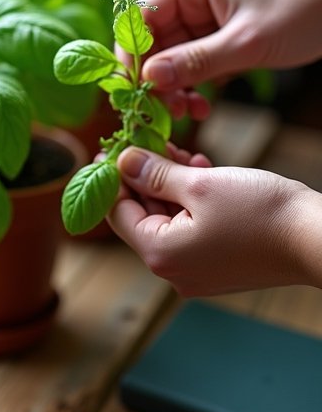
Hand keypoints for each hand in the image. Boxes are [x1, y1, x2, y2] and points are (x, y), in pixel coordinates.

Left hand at [109, 146, 321, 294]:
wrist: (317, 239)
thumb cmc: (260, 212)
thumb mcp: (199, 184)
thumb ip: (155, 174)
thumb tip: (121, 161)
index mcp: (161, 255)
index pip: (118, 213)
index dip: (112, 178)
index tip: (111, 149)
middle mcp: (173, 271)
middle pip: (142, 216)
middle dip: (144, 177)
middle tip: (147, 141)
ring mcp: (196, 271)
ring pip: (168, 219)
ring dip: (169, 184)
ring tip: (179, 152)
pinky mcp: (217, 264)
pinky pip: (191, 228)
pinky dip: (190, 200)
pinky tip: (200, 170)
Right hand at [134, 0, 321, 119]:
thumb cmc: (301, 13)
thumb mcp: (246, 43)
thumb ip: (195, 61)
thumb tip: (148, 79)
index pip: (140, 17)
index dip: (131, 53)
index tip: (132, 89)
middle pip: (152, 39)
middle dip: (154, 77)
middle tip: (162, 112)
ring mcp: (204, 16)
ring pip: (170, 56)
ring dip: (173, 86)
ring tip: (186, 113)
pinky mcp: (218, 35)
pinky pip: (191, 62)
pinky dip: (191, 84)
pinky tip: (200, 106)